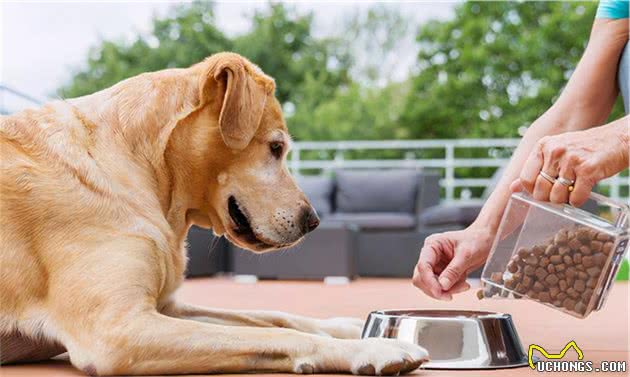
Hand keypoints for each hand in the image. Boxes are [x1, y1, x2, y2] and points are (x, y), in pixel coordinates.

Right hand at [412, 224, 493, 299]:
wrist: (486, 240)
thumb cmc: (477, 240)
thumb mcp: (466, 255)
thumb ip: (454, 270)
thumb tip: (443, 286)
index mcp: (432, 245)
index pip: (423, 265)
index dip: (429, 280)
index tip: (439, 291)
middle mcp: (431, 255)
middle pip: (421, 278)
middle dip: (436, 288)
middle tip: (450, 295)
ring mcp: (436, 265)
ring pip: (431, 285)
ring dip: (446, 290)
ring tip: (463, 286)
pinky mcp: (443, 273)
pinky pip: (442, 287)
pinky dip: (452, 289)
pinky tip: (463, 284)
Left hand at [512, 123, 628, 206]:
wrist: (617, 140)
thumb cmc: (584, 149)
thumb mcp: (555, 152)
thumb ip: (535, 169)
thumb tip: (512, 188)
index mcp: (543, 146)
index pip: (525, 178)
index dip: (531, 191)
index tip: (542, 192)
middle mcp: (554, 151)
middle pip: (540, 189)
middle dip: (548, 198)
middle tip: (559, 194)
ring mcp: (571, 159)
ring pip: (556, 196)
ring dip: (564, 201)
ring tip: (571, 192)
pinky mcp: (588, 169)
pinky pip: (575, 198)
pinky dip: (578, 201)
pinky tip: (582, 193)